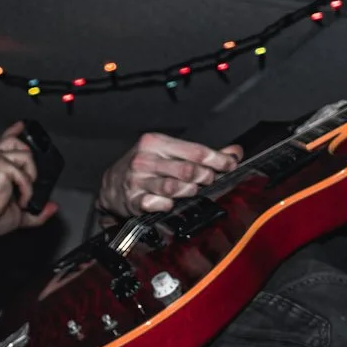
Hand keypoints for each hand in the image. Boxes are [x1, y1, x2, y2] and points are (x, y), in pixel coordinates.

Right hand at [0, 122, 58, 238]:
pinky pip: (25, 173)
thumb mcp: (20, 214)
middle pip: (16, 141)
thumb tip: (53, 206)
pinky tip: (21, 200)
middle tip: (29, 180)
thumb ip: (37, 210)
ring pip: (26, 155)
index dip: (14, 131)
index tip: (22, 124)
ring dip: (30, 176)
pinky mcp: (0, 164)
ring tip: (24, 193)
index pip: (4, 141)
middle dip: (29, 158)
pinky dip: (27, 189)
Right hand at [100, 132, 241, 217]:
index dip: (218, 159)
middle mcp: (146, 159)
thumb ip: (203, 154)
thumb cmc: (146, 167)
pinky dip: (170, 205)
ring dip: (190, 191)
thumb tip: (235, 152)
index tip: (231, 165)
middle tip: (208, 180)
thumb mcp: (170, 153)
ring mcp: (138, 180)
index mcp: (156, 142)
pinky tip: (170, 202)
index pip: (195, 151)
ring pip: (176, 188)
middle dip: (205, 177)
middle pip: (188, 170)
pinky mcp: (134, 200)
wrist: (111, 185)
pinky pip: (160, 205)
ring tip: (191, 190)